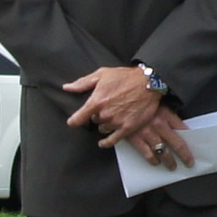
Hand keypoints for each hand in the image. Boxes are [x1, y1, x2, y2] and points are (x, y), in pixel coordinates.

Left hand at [64, 63, 183, 166]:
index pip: (78, 118)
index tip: (73, 122)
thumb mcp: (102, 74)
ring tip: (113, 115)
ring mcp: (116, 122)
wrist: (149, 83)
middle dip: (97, 115)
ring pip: (103, 128)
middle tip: (106, 107)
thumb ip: (83, 83)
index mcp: (96, 101)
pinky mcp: (127, 128)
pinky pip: (112, 140)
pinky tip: (103, 142)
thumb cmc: (125, 77)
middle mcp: (105, 114)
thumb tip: (67, 88)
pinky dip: (106, 142)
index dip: (74, 121)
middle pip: (94, 121)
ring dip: (105, 124)